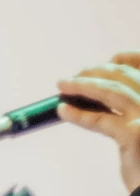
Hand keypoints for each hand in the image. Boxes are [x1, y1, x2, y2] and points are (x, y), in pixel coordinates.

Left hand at [57, 53, 139, 192]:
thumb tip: (104, 100)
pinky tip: (63, 110)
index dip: (125, 60)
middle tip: (74, 77)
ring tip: (62, 86)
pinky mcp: (134, 135)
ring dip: (82, 85)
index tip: (107, 61)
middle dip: (95, 72)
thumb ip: (134, 112)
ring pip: (111, 91)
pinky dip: (78, 114)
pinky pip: (100, 120)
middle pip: (124, 76)